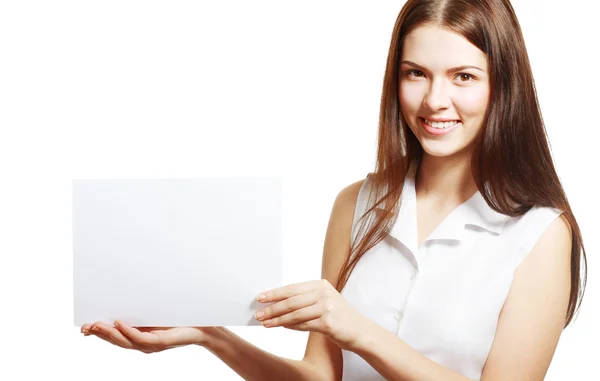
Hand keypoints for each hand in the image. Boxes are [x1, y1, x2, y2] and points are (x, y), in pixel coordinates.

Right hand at [81, 320, 218, 353]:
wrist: (204, 326)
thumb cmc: (182, 317)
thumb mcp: (158, 311)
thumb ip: (143, 308)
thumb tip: (126, 293)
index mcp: (141, 336)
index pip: (115, 337)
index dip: (99, 333)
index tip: (84, 327)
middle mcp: (144, 343)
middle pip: (116, 340)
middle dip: (99, 333)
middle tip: (84, 327)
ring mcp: (151, 344)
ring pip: (125, 341)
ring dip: (108, 334)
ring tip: (95, 325)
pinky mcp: (160, 342)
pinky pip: (140, 338)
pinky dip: (128, 331)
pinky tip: (118, 324)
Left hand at [254, 279, 368, 350]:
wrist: (360, 331)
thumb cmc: (338, 316)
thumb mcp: (324, 301)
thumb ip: (304, 299)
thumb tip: (276, 303)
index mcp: (321, 284)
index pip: (292, 288)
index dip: (274, 293)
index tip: (260, 297)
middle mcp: (324, 293)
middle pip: (291, 301)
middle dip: (272, 308)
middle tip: (258, 313)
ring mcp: (327, 307)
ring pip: (295, 314)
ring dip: (277, 320)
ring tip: (265, 323)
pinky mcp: (328, 323)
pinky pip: (303, 325)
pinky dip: (290, 327)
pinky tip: (281, 327)